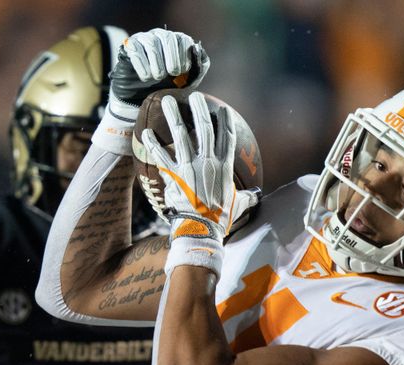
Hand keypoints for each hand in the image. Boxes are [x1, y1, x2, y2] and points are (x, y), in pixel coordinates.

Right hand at [110, 29, 208, 120]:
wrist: (142, 97)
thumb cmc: (168, 87)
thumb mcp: (187, 81)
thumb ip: (198, 67)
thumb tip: (198, 50)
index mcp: (177, 42)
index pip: (183, 40)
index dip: (184, 54)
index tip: (184, 71)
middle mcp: (160, 37)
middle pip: (167, 38)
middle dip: (172, 56)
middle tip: (172, 73)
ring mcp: (144, 40)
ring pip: (151, 42)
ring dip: (157, 61)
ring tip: (158, 77)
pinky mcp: (130, 47)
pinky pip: (135, 50)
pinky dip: (142, 64)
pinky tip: (146, 77)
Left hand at [141, 92, 258, 241]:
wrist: (202, 229)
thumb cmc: (221, 219)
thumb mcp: (238, 206)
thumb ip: (247, 198)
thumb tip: (256, 197)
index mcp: (224, 167)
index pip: (227, 138)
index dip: (225, 122)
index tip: (222, 110)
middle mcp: (208, 162)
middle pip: (205, 129)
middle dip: (200, 110)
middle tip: (195, 96)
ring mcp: (190, 167)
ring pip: (181, 135)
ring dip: (174, 116)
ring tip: (169, 101)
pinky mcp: (174, 175)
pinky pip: (161, 156)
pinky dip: (153, 144)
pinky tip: (146, 132)